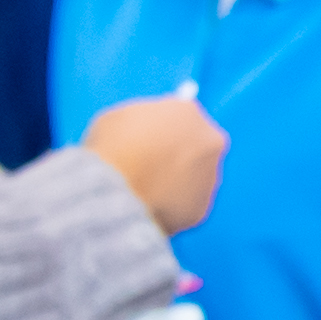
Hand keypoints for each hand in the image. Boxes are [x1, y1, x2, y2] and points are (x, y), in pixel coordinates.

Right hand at [78, 91, 226, 235]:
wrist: (116, 191)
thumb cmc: (111, 150)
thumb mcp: (116, 118)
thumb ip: (140, 121)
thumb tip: (141, 132)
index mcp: (188, 111)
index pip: (179, 117)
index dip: (161, 131)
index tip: (148, 141)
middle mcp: (209, 141)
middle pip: (195, 146)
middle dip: (175, 155)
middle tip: (148, 166)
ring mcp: (209, 176)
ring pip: (194, 178)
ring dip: (175, 182)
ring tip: (143, 189)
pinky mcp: (201, 208)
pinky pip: (186, 205)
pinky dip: (171, 206)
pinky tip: (148, 206)